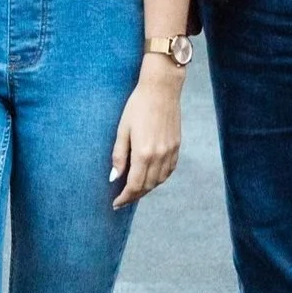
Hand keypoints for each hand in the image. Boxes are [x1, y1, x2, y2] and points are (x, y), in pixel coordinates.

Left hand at [110, 65, 183, 208]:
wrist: (161, 89)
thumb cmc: (138, 105)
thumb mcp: (122, 129)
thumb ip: (119, 155)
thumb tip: (114, 177)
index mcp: (143, 153)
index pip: (134, 185)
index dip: (125, 197)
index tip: (116, 203)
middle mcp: (159, 156)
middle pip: (147, 186)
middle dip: (134, 195)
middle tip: (123, 199)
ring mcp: (170, 152)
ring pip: (159, 181)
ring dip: (147, 188)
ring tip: (135, 189)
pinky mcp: (177, 146)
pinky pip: (169, 171)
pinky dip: (159, 178)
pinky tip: (151, 176)